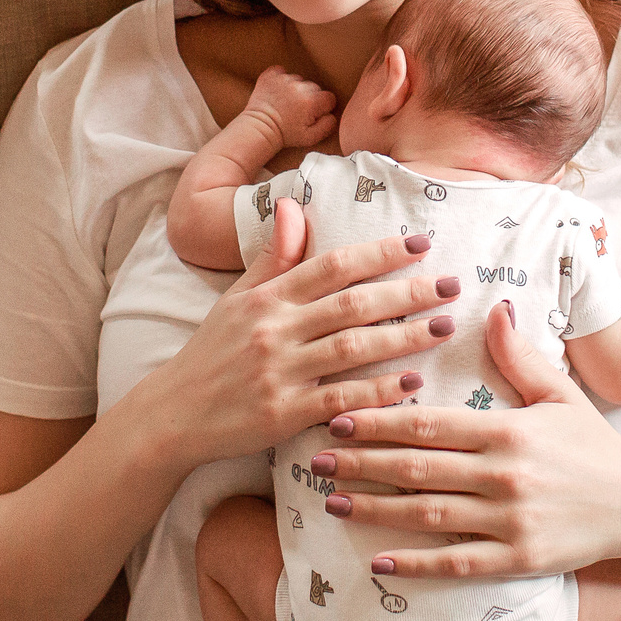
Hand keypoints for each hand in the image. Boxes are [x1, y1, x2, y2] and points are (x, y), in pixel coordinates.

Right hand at [129, 197, 462, 474]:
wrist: (170, 415)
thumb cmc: (211, 354)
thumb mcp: (236, 299)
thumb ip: (273, 257)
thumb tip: (294, 205)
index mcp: (267, 297)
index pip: (332, 264)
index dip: (379, 252)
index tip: (422, 243)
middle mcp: (273, 328)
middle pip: (351, 303)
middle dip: (406, 292)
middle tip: (451, 284)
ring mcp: (278, 372)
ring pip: (351, 348)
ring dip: (402, 337)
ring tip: (442, 326)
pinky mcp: (282, 414)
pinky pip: (339, 398)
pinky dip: (376, 391)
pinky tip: (411, 382)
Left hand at [243, 64, 337, 151]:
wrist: (260, 129)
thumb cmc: (285, 135)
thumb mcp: (311, 138)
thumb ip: (328, 125)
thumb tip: (332, 114)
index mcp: (312, 101)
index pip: (329, 98)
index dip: (322, 108)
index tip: (312, 114)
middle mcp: (300, 87)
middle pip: (314, 88)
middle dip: (309, 98)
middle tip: (297, 111)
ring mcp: (284, 79)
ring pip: (298, 80)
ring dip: (295, 89)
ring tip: (285, 103)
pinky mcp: (271, 75)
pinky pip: (281, 71)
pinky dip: (280, 79)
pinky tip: (277, 92)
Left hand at [303, 300, 620, 578]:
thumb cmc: (594, 445)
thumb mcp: (560, 393)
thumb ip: (518, 356)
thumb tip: (490, 308)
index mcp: (509, 429)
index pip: (429, 422)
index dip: (378, 419)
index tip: (336, 417)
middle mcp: (505, 474)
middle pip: (417, 466)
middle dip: (360, 463)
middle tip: (314, 461)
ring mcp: (511, 520)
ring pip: (428, 515)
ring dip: (375, 510)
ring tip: (331, 505)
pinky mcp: (519, 559)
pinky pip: (457, 563)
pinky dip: (416, 564)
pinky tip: (380, 562)